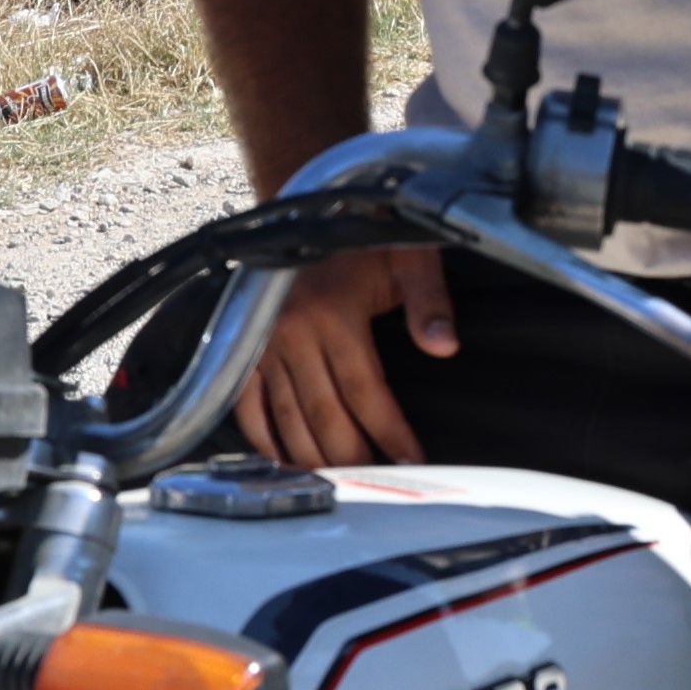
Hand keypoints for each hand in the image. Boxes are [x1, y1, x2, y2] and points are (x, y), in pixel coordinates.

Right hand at [236, 241, 453, 468]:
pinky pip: (248, 403)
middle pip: (324, 413)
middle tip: (373, 484)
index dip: (389, 431)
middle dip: (351, 454)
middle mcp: (293, 331)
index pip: (366, 390)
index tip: (411, 459)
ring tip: (335, 483)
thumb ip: (428, 301)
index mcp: (335, 313)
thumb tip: (444, 347)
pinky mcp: (246, 347)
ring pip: (286, 416)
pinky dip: (261, 437)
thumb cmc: (362, 232)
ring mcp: (263, 342)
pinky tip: (281, 461)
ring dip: (309, 456)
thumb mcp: (406, 254)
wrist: (306, 206)